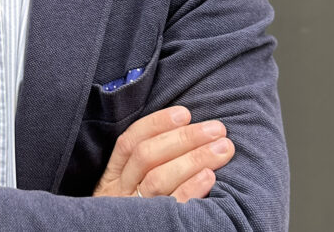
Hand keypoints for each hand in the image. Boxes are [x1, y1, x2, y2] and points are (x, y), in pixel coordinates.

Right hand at [92, 106, 234, 201]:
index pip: (129, 143)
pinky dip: (190, 189)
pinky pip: (171, 208)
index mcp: (112, 179)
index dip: (156, 124)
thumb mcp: (125, 190)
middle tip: (216, 129)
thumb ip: (142, 166)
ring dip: (193, 158)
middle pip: (148, 157)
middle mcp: (118, 194)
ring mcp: (133, 212)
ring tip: (222, 148)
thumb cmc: (130, 215)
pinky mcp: (153, 228)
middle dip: (184, 138)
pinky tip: (209, 176)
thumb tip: (182, 130)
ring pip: (158, 179)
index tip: (184, 113)